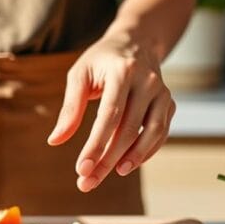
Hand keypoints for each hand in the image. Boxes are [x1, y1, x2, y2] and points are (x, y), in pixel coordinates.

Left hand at [47, 31, 175, 191]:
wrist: (136, 41)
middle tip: (88, 182)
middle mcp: (147, 81)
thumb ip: (70, 108)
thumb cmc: (101, 61)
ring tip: (113, 174)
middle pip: (128, 129)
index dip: (96, 145)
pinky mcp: (169, 103)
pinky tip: (128, 164)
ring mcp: (163, 92)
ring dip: (133, 158)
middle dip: (107, 159)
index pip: (109, 115)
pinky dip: (147, 151)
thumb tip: (55, 141)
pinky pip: (161, 133)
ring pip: (152, 133)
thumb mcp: (79, 75)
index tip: (82, 169)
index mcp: (122, 71)